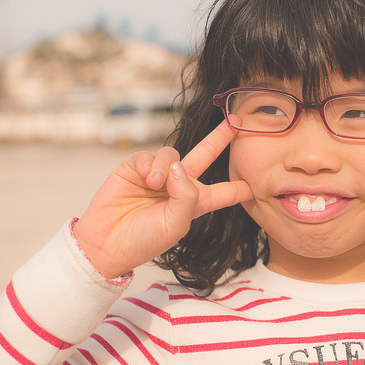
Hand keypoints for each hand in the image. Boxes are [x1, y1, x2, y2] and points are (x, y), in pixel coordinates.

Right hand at [73, 119, 252, 278]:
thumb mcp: (175, 225)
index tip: (258, 180)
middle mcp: (179, 186)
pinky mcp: (135, 168)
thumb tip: (179, 165)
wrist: (106, 244)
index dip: (240, 187)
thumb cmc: (143, 241)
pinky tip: (145, 178)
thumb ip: (185, 196)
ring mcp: (157, 175)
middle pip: (205, 155)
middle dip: (220, 137)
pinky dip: (150, 164)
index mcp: (195, 204)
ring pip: (173, 153)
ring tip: (156, 183)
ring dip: (166, 165)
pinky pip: (149, 155)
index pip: (224, 192)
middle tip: (238, 120)